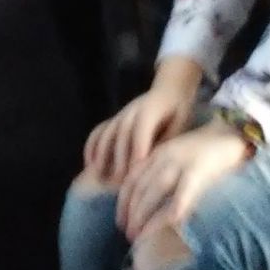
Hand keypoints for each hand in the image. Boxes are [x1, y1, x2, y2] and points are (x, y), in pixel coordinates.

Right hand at [82, 61, 199, 184]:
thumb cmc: (177, 111)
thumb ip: (167, 141)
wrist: (169, 89)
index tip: (137, 167)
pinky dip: (92, 146)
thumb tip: (155, 163)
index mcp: (151, 109)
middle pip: (122, 133)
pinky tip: (89, 164)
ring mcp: (121, 114)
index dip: (138, 147)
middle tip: (120, 180)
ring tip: (101, 175)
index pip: (141, 128)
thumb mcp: (179, 124)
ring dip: (102, 154)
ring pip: (107, 132)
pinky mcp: (114, 119)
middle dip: (120, 157)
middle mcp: (132, 110)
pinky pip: (98, 131)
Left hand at [116, 122, 249, 242]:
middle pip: (139, 188)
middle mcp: (165, 157)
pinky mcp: (196, 174)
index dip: (123, 202)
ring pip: (152, 194)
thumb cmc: (210, 150)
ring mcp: (180, 164)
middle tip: (127, 233)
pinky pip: (176, 201)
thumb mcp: (180, 155)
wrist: (235, 133)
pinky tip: (159, 230)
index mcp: (159, 153)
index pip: (132, 179)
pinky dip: (164, 218)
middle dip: (130, 213)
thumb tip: (150, 202)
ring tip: (137, 236)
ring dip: (141, 218)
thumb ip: (165, 171)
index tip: (121, 220)